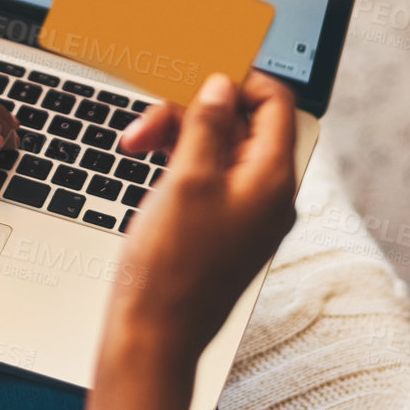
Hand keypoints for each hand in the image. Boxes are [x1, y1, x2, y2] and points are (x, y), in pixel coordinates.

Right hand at [105, 71, 299, 365]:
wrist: (152, 334)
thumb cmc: (170, 265)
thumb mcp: (187, 179)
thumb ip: (207, 124)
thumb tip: (221, 86)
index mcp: (273, 181)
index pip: (275, 103)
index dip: (237, 81)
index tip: (195, 75)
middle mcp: (268, 195)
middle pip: (241, 123)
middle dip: (192, 111)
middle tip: (149, 120)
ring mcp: (244, 212)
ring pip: (218, 147)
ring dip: (177, 134)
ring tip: (134, 144)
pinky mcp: (220, 226)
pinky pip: (208, 175)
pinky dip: (178, 161)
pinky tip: (145, 161)